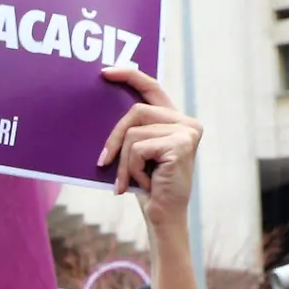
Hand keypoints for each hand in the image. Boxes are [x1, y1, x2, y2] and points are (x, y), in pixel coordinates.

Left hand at [97, 67, 200, 226]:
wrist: (164, 216)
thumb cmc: (146, 186)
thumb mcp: (136, 152)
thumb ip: (131, 130)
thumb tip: (102, 107)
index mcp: (174, 119)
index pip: (152, 87)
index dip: (129, 76)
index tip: (104, 72)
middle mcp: (185, 121)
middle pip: (135, 111)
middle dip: (114, 138)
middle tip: (102, 162)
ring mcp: (187, 131)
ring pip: (134, 133)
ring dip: (124, 162)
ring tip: (129, 181)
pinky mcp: (182, 144)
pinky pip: (138, 148)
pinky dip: (133, 169)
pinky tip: (146, 183)